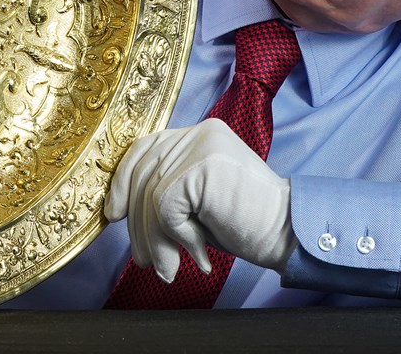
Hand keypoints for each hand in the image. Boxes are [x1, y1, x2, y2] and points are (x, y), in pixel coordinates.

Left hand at [104, 118, 296, 282]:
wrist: (287, 233)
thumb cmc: (244, 222)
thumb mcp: (197, 200)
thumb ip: (166, 190)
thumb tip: (118, 208)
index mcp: (197, 134)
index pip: (145, 149)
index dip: (123, 181)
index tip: (114, 214)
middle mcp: (199, 132)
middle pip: (142, 174)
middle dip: (137, 224)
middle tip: (145, 260)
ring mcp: (201, 146)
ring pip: (150, 195)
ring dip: (155, 241)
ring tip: (169, 268)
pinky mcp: (203, 166)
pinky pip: (165, 207)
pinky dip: (175, 236)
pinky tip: (197, 252)